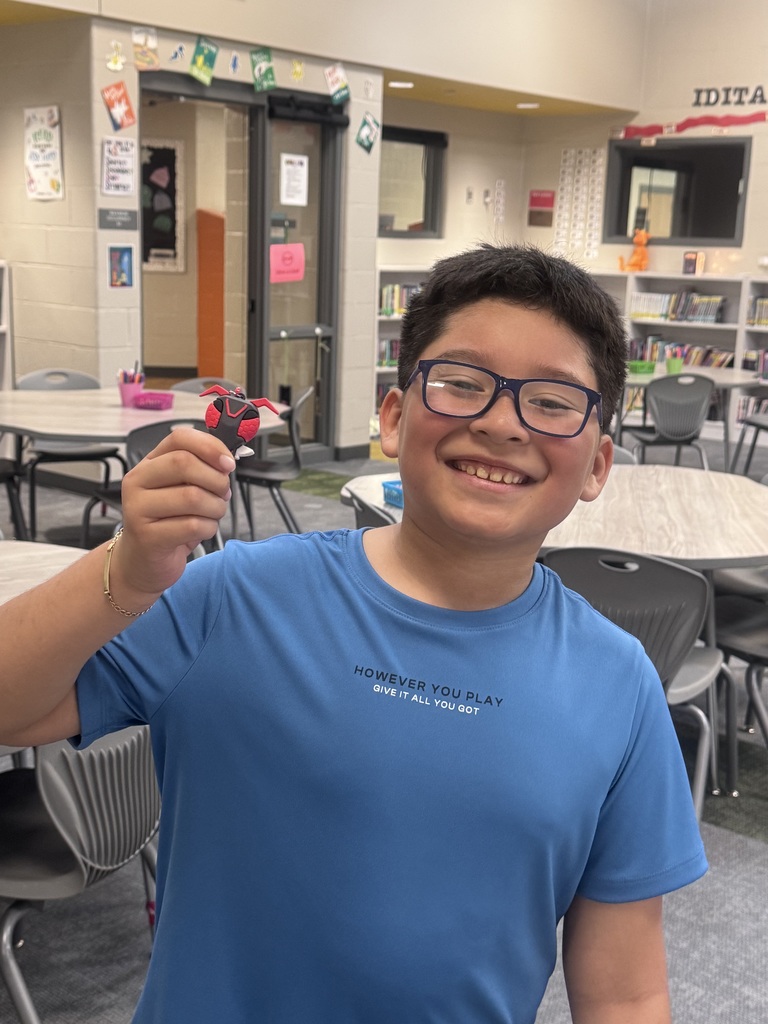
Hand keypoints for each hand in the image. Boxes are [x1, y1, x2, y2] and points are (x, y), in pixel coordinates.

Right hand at [109, 427, 235, 604]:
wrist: (142, 561)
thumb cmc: (168, 522)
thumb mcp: (181, 489)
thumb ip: (200, 469)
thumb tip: (226, 461)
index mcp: (148, 464)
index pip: (179, 438)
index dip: (210, 446)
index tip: (227, 463)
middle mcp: (137, 482)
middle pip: (185, 464)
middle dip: (216, 480)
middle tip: (222, 494)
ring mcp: (138, 509)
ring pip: (192, 496)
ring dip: (216, 507)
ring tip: (212, 514)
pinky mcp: (147, 537)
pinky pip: (192, 525)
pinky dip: (208, 528)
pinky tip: (201, 531)